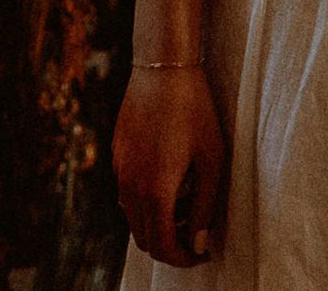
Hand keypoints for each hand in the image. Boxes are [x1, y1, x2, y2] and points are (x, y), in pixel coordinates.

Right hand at [114, 66, 226, 264]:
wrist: (163, 68)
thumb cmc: (195, 111)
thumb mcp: (211, 159)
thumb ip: (204, 206)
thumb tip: (198, 243)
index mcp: (155, 191)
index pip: (163, 246)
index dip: (183, 259)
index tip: (203, 252)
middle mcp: (130, 185)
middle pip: (143, 238)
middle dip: (169, 246)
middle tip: (195, 237)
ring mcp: (119, 169)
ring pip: (132, 217)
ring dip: (155, 225)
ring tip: (184, 208)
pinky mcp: (116, 153)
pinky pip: (126, 193)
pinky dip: (144, 203)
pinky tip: (167, 182)